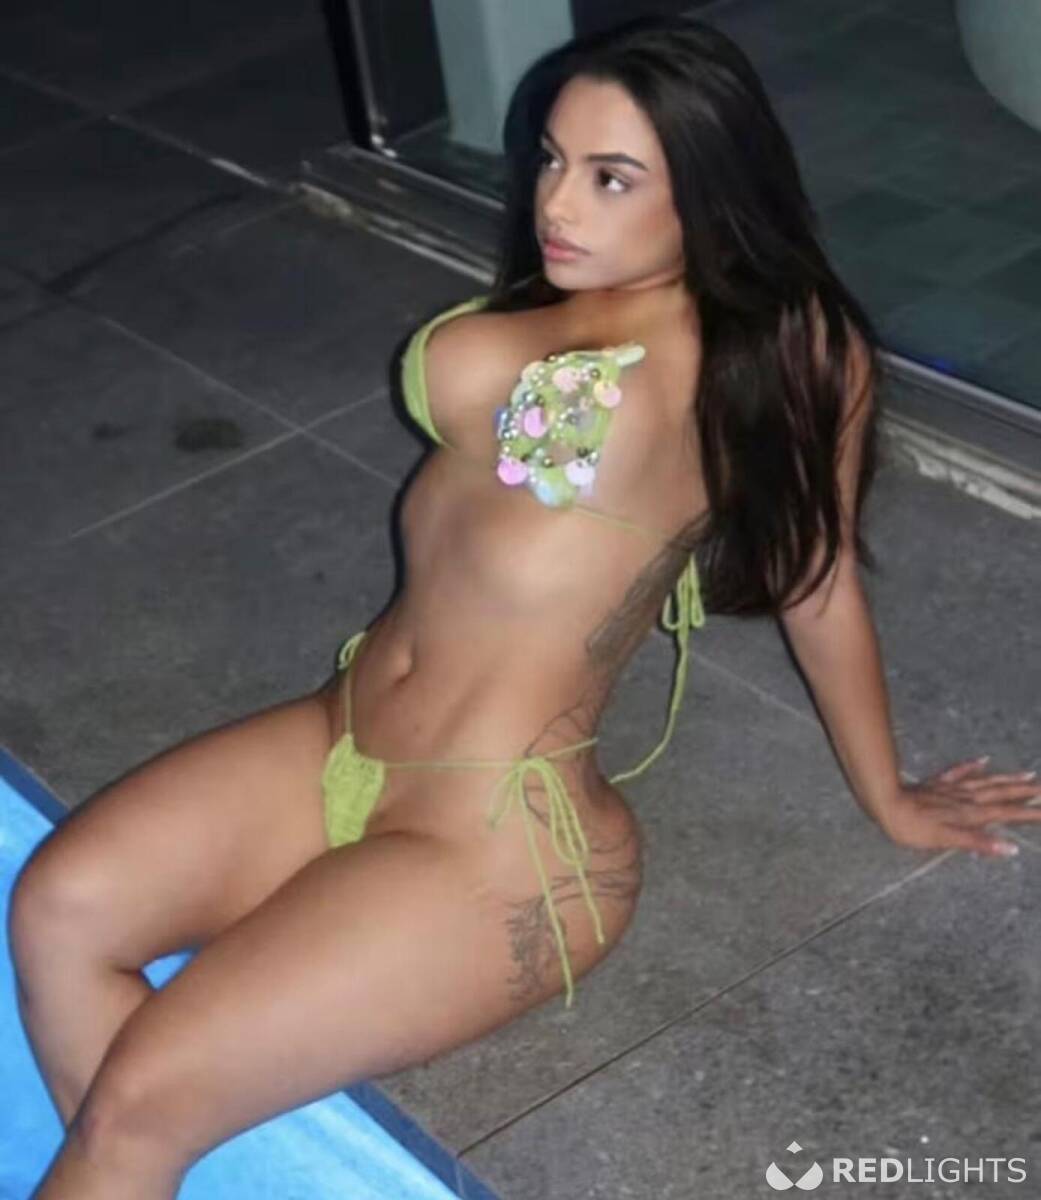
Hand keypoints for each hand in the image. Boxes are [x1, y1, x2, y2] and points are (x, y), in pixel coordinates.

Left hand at [877, 756, 1040, 856]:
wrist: (887, 804)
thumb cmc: (914, 828)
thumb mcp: (947, 840)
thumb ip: (979, 843)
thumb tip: (1011, 848)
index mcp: (971, 814)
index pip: (1006, 813)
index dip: (1028, 813)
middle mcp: (966, 798)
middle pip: (1001, 794)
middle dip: (1025, 792)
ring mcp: (951, 789)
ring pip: (986, 782)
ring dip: (1008, 779)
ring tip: (1028, 774)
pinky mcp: (937, 783)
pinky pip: (959, 772)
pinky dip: (973, 766)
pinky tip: (983, 760)